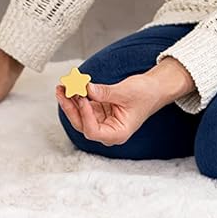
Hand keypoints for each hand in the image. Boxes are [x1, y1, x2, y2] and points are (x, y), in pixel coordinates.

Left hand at [56, 58, 193, 146]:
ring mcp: (103, 120)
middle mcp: (108, 130)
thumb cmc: (146, 94)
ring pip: (80, 113)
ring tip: (64, 84)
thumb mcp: (125, 92)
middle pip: (82, 123)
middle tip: (62, 90)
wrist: (154, 88)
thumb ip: (104, 92)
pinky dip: (78, 95)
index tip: (82, 98)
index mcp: (117, 133)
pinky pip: (85, 104)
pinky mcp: (100, 110)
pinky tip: (72, 84)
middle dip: (70, 107)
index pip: (93, 131)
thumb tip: (85, 89)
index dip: (84, 115)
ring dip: (71, 99)